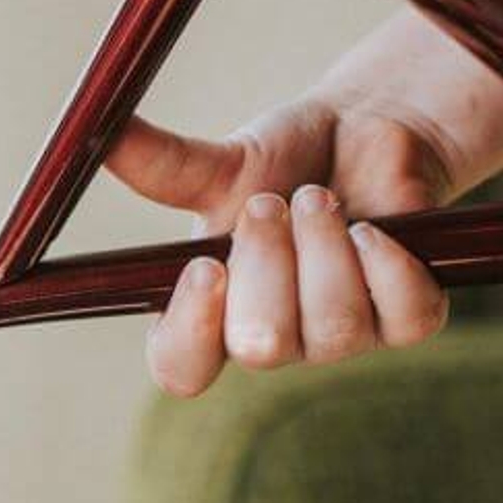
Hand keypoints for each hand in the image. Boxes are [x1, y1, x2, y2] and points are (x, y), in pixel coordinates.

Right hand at [103, 96, 457, 395]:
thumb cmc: (285, 162)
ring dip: (325, 249)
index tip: (205, 266)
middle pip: (261, 347)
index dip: (191, 331)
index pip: (182, 368)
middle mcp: (275, 338)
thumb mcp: (221, 164)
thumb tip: (97, 134)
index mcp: (211, 315)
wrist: (365, 136)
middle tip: (272, 202)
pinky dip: (387, 264)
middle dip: (267, 265)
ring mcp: (341, 336)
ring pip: (334, 329)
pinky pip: (405, 317)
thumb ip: (160, 164)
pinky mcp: (406, 317)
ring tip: (319, 198)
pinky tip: (372, 228)